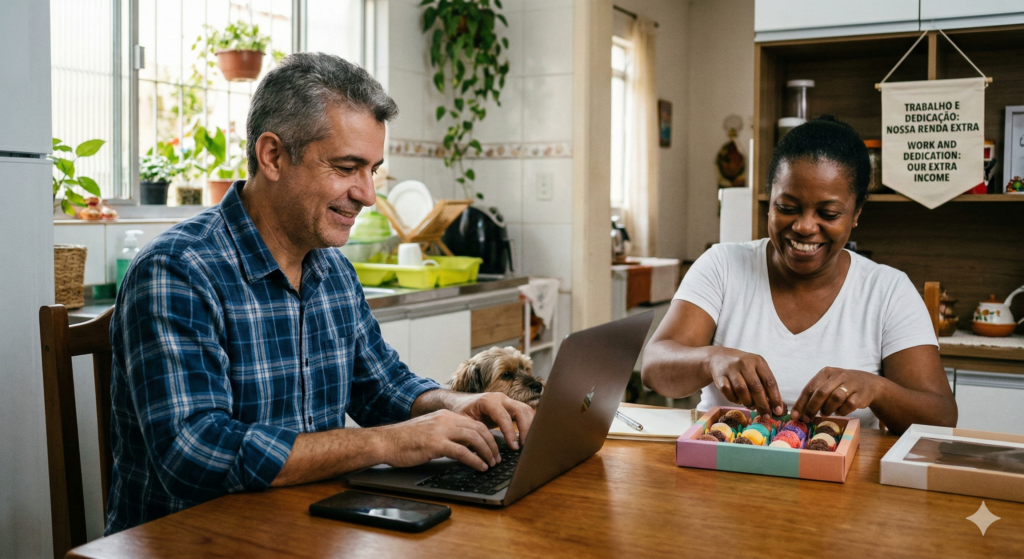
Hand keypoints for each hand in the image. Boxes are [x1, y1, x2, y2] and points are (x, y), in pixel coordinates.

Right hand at [378, 410, 501, 471]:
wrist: (385, 441)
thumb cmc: (405, 440)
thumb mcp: (430, 431)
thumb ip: (446, 434)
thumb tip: (464, 446)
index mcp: (445, 416)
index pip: (475, 423)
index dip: (488, 436)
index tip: (494, 448)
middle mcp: (445, 419)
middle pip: (479, 429)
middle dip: (492, 445)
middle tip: (497, 458)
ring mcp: (441, 430)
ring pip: (474, 438)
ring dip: (487, 452)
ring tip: (491, 464)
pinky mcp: (435, 444)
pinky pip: (462, 452)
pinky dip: (475, 460)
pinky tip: (480, 467)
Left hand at [447, 392, 534, 450]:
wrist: (461, 402)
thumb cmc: (461, 412)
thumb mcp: (464, 422)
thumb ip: (474, 432)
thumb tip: (483, 450)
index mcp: (488, 401)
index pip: (504, 416)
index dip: (510, 432)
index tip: (514, 446)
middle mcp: (500, 398)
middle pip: (520, 410)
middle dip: (526, 428)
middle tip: (525, 446)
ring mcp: (507, 400)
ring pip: (526, 410)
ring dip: (530, 426)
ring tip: (528, 443)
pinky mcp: (511, 406)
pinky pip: (524, 413)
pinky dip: (529, 424)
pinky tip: (528, 437)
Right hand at [706, 348, 784, 416]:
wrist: (719, 357)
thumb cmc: (743, 367)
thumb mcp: (756, 369)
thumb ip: (765, 385)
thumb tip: (775, 407)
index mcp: (758, 361)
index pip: (770, 381)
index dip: (775, 398)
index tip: (778, 411)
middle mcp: (745, 363)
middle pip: (756, 387)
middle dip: (763, 405)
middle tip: (766, 416)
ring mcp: (731, 369)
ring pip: (741, 390)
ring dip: (748, 402)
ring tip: (751, 406)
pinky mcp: (719, 376)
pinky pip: (728, 391)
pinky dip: (734, 399)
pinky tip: (738, 400)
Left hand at [791, 367, 881, 421]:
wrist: (869, 384)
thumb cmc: (842, 386)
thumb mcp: (828, 384)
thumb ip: (815, 394)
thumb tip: (799, 413)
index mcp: (826, 372)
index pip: (810, 388)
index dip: (801, 403)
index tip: (795, 416)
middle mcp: (838, 376)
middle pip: (821, 392)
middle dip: (812, 408)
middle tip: (807, 419)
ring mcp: (851, 384)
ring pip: (835, 397)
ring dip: (828, 409)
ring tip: (825, 413)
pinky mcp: (861, 394)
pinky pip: (849, 405)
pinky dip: (842, 411)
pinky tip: (840, 411)